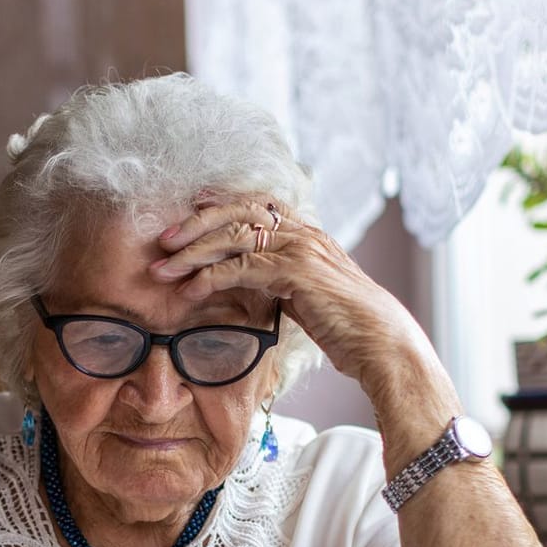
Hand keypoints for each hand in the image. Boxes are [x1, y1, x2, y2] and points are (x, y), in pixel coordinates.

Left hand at [154, 197, 460, 449]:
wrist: (382, 344)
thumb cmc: (349, 327)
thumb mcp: (310, 295)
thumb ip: (284, 280)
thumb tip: (253, 282)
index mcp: (308, 235)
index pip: (258, 204)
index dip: (222, 202)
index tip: (191, 205)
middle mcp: (304, 234)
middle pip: (239, 211)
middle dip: (196, 223)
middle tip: (163, 240)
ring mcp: (302, 250)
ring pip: (234, 236)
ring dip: (193, 251)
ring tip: (163, 268)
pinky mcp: (297, 274)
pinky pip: (242, 268)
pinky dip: (210, 277)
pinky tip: (190, 290)